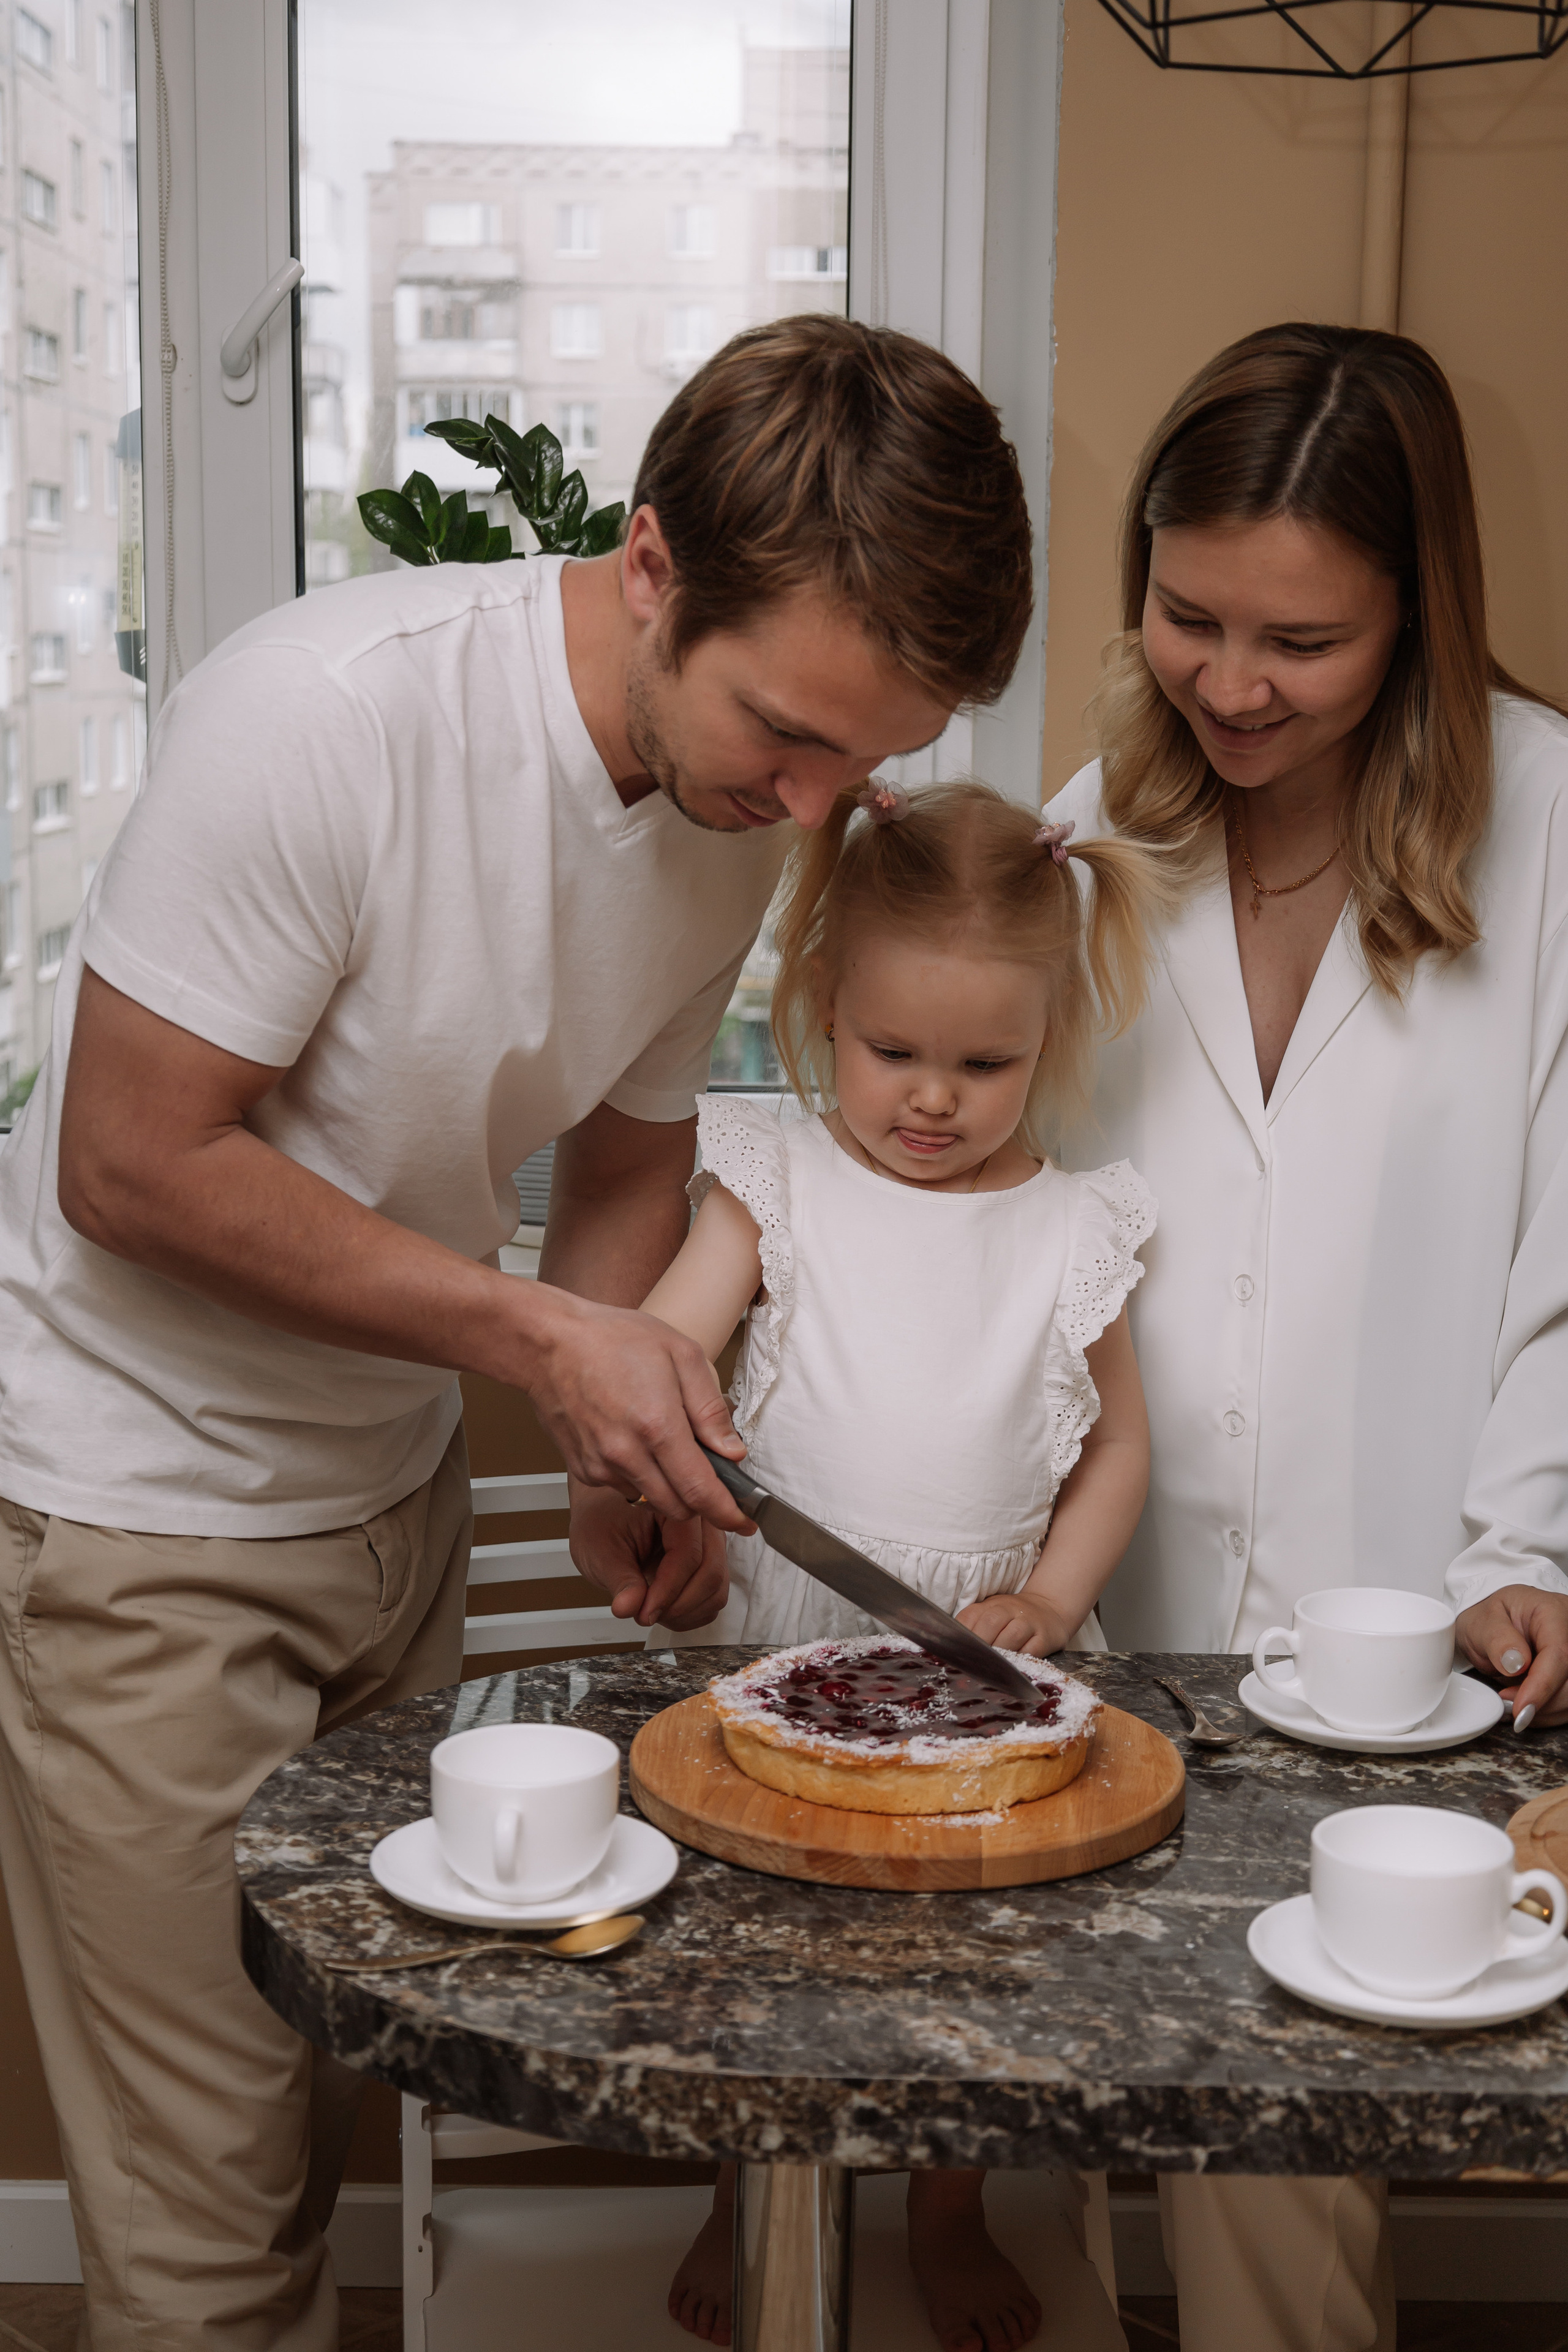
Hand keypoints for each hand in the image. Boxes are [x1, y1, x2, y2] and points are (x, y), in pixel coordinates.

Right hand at [519, 1287, 753, 1530]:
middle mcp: (627, 1454)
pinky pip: (623, 1485)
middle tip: (708, 1471)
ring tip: (664, 1442)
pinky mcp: (583, 1469)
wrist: (549, 1343)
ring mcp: (601, 1465)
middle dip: (700, 1500)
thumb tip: (732, 1452)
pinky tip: (634, 1438)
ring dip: (668, 1486)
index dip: (728, 1513)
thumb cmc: (612, 1338)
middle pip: (678, 1507)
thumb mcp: (681, 1354)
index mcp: (658, 1426)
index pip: (701, 1491)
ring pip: (650, 1499)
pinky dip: (639, 1473)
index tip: (744, 1521)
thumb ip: (710, 1409)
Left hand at [567, 1479, 730, 1630]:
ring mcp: (708, 1543)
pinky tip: (664, 1610)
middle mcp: (701, 1522)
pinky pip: (714, 1596)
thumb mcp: (600, 1550)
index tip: (645, 1612)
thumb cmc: (601, 1522)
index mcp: (675, 1506)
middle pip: (711, 1572)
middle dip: (678, 1604)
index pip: (688, 1553)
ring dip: (686, 1612)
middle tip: (646, 1614)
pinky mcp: (708, 1563)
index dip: (668, 1589)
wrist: (601, 1515)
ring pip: (716, 1588)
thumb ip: (619, 1579)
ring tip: (651, 1611)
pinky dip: (692, 1613)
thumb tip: (629, 1606)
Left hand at [957, 1588, 1075, 1657]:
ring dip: (1001, 1652)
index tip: (954, 1653)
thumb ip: (973, 1626)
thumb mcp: (990, 1613)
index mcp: (990, 1605)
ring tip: (992, 1667)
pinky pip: (1033, 1649)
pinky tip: (1013, 1668)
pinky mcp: (1045, 1637)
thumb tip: (950, 1650)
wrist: (1048, 1607)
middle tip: (973, 1662)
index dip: (961, 1636)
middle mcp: (1009, 1609)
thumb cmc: (1011, 1616)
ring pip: (1013, 1635)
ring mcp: (1028, 1623)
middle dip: (980, 1643)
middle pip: (991, 1622)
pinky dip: (1022, 1659)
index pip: (970, 1617)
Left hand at [1456, 1586, 1567, 1730]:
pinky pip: (1565, 1703)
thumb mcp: (1482, 1623)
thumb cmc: (1488, 1620)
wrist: (1490, 1626)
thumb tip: (1516, 1663)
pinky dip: (1545, 1712)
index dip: (1542, 1686)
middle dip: (1541, 1700)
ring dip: (1543, 1710)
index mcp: (1552, 1613)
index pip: (1559, 1654)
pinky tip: (1524, 1705)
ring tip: (1511, 1700)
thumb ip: (1497, 1640)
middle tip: (1507, 1701)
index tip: (1521, 1707)